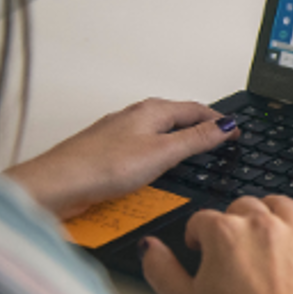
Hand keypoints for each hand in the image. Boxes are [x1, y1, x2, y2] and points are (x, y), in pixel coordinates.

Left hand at [4, 98, 236, 218]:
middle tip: (220, 137)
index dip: (220, 121)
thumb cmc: (100, 166)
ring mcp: (119, 134)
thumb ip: (197, 139)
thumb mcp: (162, 153)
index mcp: (152, 110)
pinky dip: (160, 154)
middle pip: (177, 118)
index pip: (197, 108)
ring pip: (159, 133)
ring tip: (195, 150)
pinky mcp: (108, 153)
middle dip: (201, 126)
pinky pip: (144, 148)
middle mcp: (135, 117)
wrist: (56, 185)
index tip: (236, 132)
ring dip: (180, 140)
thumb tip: (226, 126)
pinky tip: (158, 167)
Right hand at [141, 196, 292, 293]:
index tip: (199, 249)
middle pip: (245, 206)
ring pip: (285, 205)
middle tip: (232, 241)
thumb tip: (150, 247)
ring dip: (274, 208)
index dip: (198, 234)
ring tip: (269, 220)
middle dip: (233, 219)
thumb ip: (160, 269)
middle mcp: (263, 227)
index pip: (205, 219)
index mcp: (226, 234)